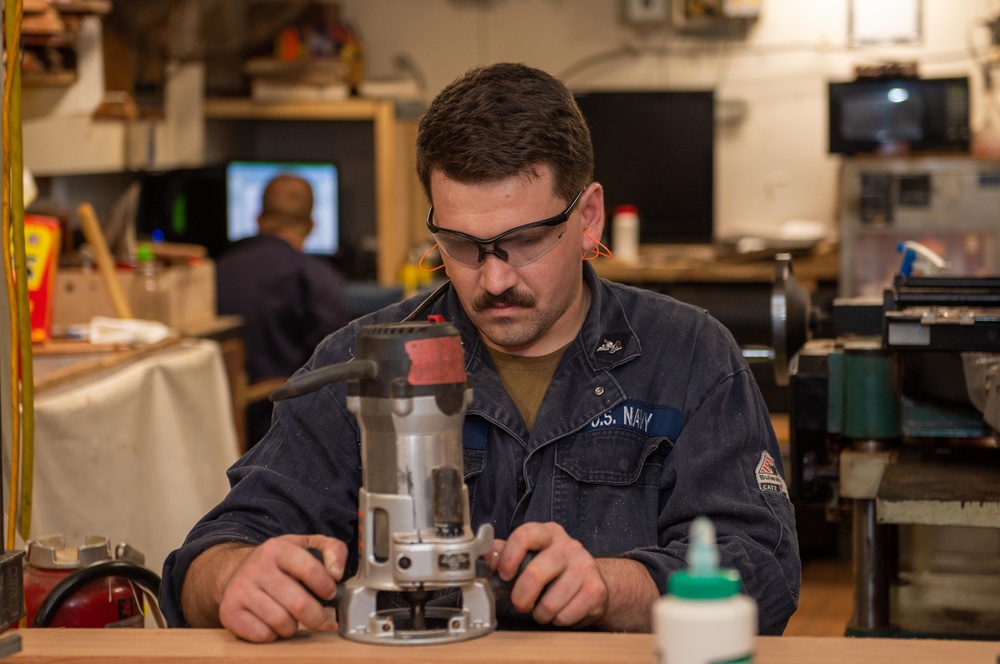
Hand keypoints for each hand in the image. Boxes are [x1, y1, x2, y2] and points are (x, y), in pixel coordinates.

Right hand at [217, 534, 346, 642]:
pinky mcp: (229, 611)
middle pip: (298, 604)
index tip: (330, 593)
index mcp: (278, 548)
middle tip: (318, 616)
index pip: (310, 569)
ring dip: (294, 627)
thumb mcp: (308, 545)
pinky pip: (262, 635)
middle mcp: (256, 567)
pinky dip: (273, 634)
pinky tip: (273, 623)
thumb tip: (337, 573)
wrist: (236, 570)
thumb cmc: (280, 563)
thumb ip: (333, 550)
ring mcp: (240, 589)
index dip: (326, 587)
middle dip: (316, 616)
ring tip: (294, 618)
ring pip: (281, 622)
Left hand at [495, 522, 608, 627]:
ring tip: (544, 608)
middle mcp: (568, 546)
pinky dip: (558, 620)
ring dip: (541, 613)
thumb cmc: (554, 570)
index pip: (524, 535)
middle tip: (520, 604)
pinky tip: (561, 611)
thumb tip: (484, 555)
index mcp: (548, 533)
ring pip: (550, 602)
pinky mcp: (596, 590)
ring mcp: (585, 566)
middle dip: (521, 597)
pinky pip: (565, 615)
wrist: (593, 583)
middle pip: (535, 574)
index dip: (509, 558)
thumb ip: (505, 553)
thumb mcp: (530, 555)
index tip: (503, 575)